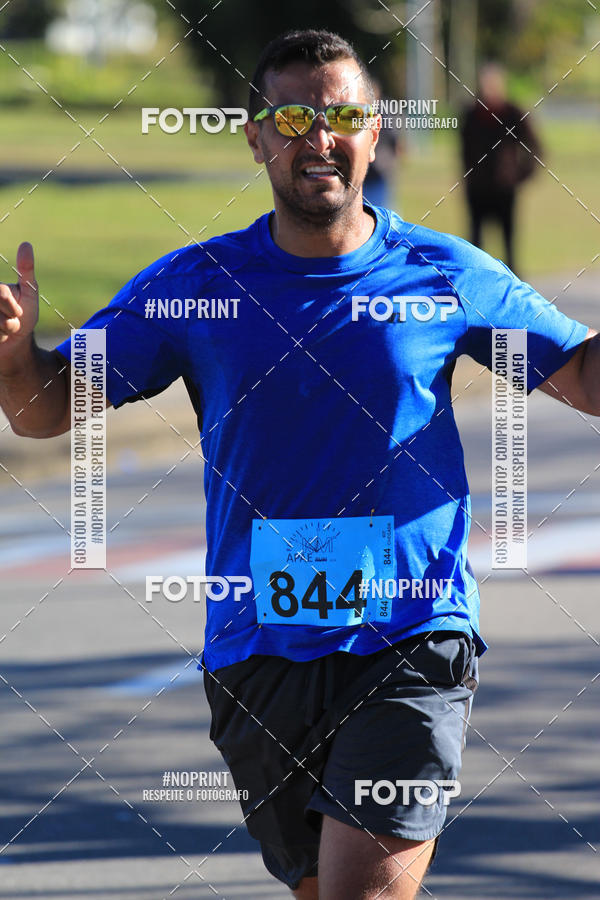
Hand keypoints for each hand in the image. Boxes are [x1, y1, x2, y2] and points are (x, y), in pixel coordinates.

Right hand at [0, 242, 38, 365]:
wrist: (17, 345)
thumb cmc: (24, 318)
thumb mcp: (29, 293)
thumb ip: (26, 270)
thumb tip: (26, 243)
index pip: (2, 293)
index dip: (10, 303)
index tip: (16, 311)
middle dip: (12, 316)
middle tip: (14, 319)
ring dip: (7, 329)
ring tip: (6, 329)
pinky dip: (1, 337)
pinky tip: (0, 337)